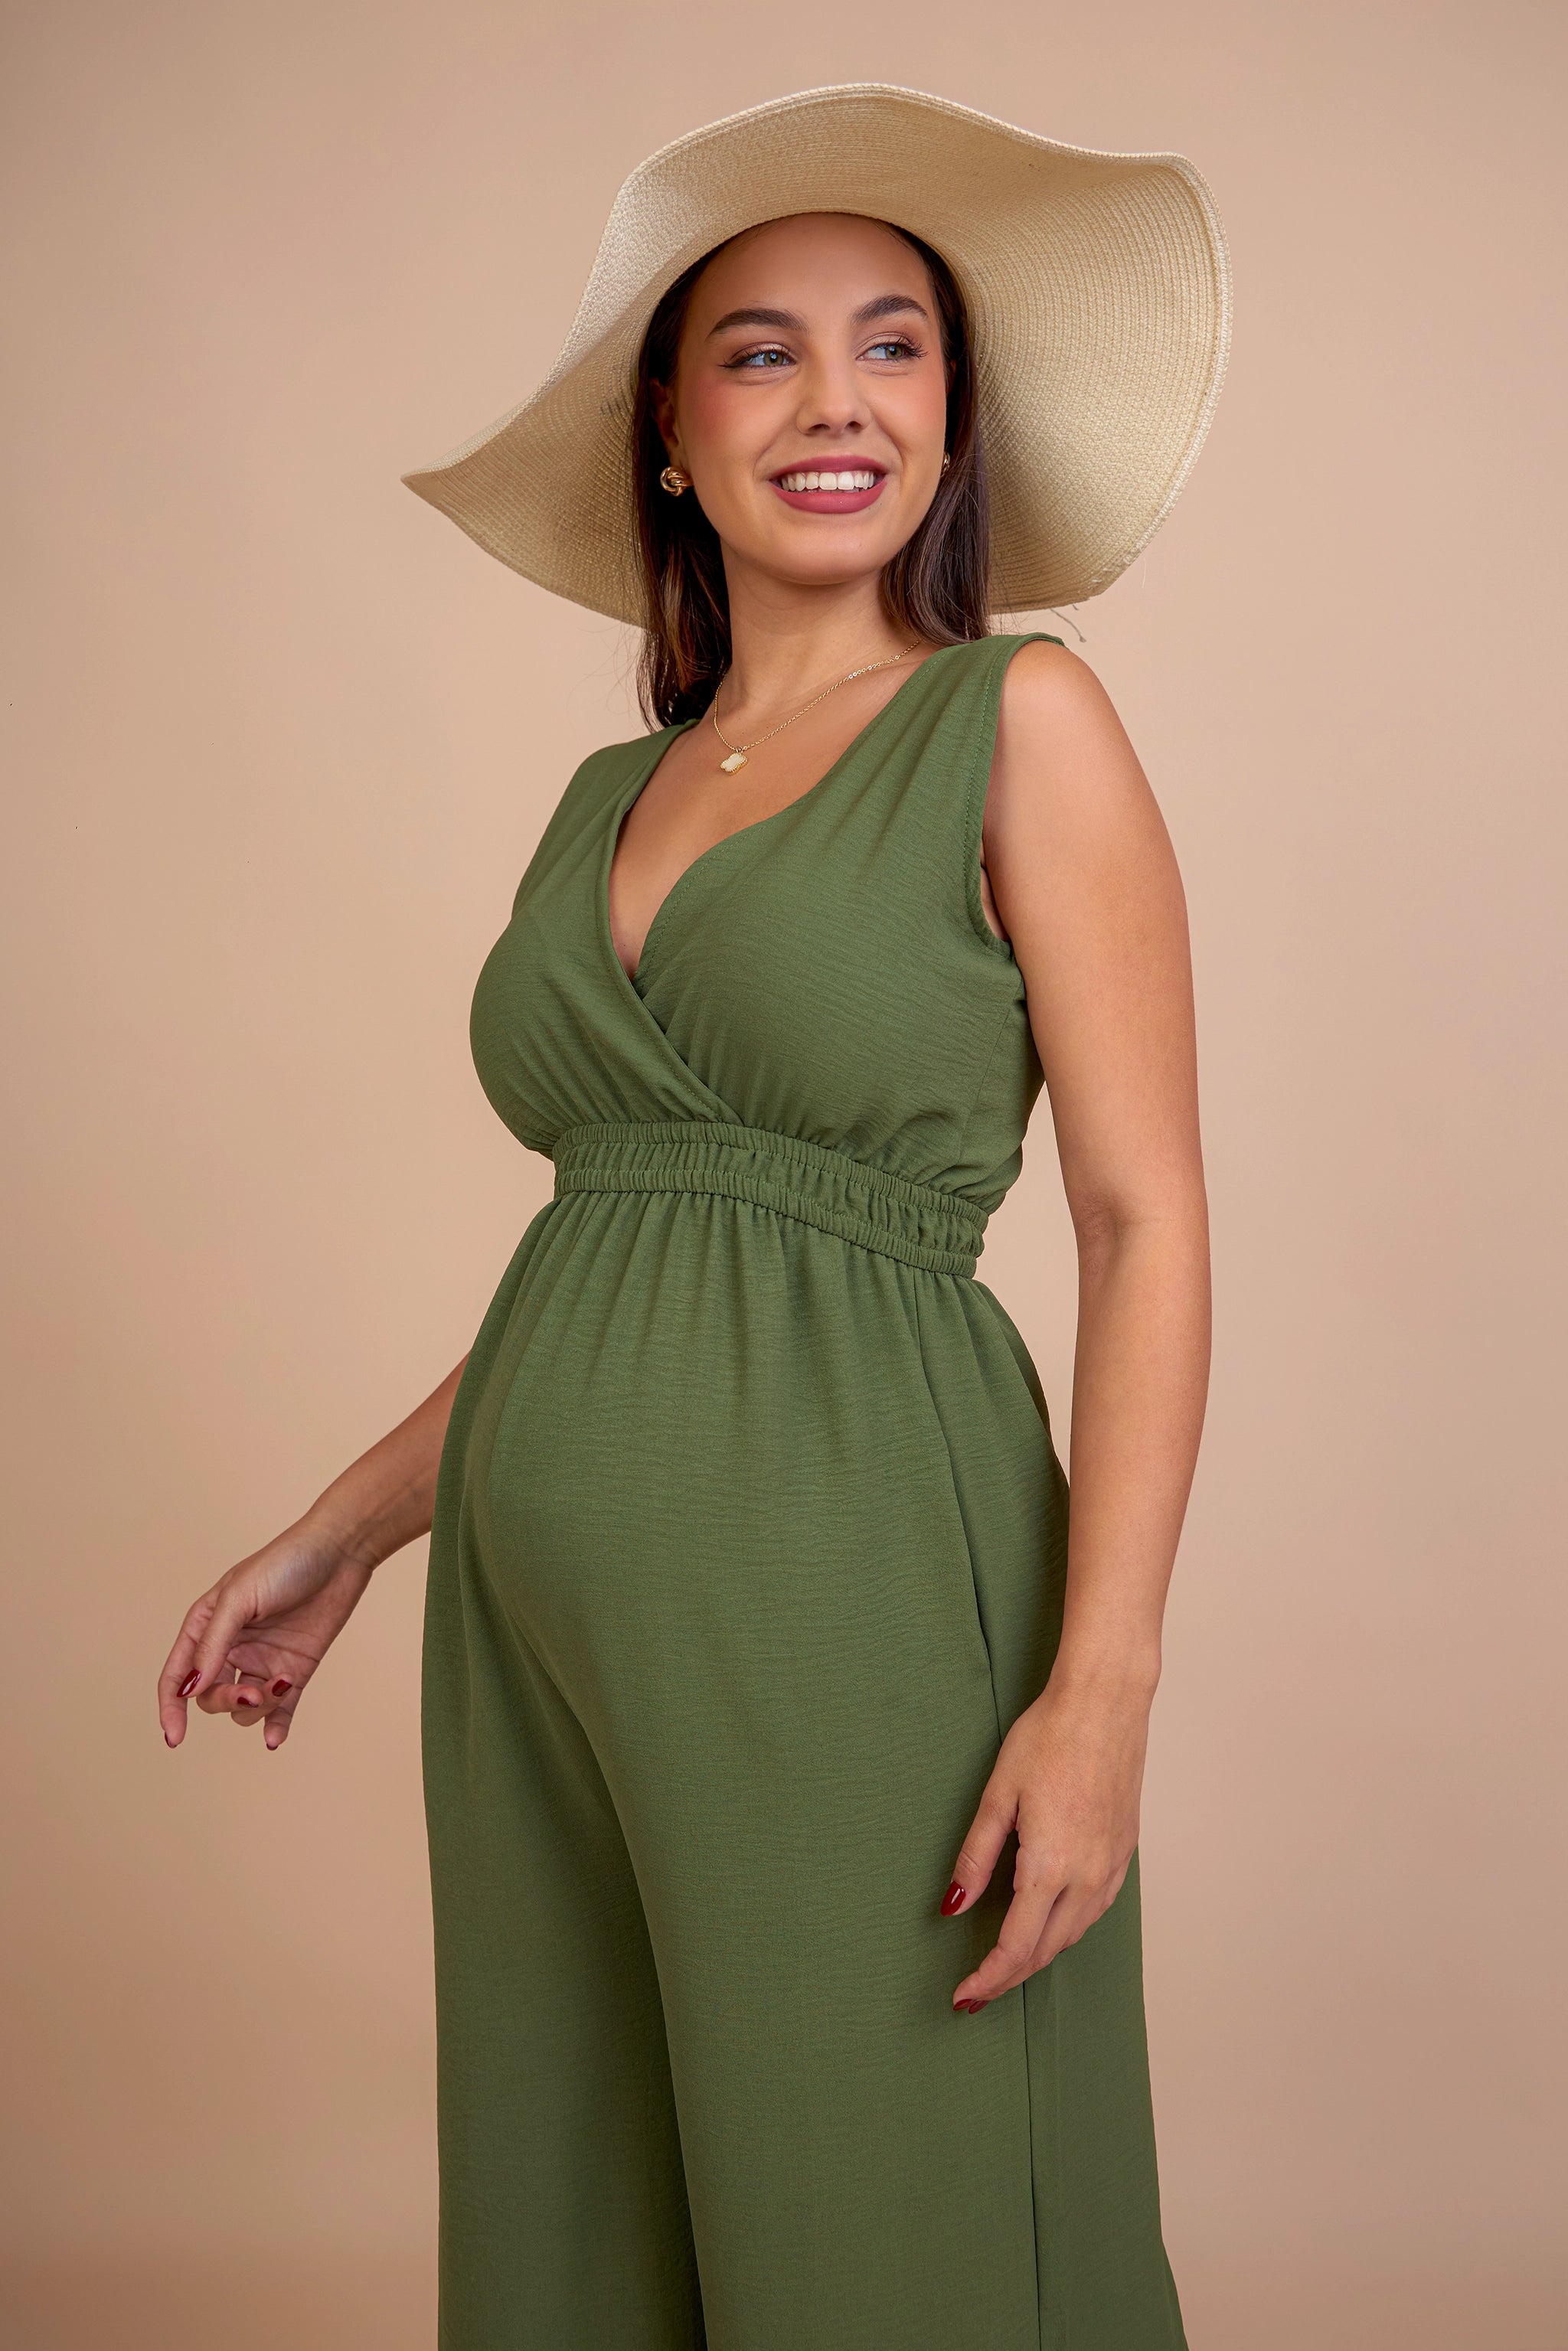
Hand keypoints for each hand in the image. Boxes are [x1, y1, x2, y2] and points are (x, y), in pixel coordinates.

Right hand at [157, 1518, 374, 1752]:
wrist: (341, 1550)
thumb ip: (213, 1643)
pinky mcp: (294, 1669)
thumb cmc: (285, 1562)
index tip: (175, 1737)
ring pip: (245, 1707)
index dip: (171, 1708)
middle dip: (227, 1702)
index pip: (177, 1675)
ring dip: (258, 1707)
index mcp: (206, 1626)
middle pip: (211, 1696)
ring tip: (283, 1684)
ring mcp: (263, 1661)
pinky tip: (274, 1739)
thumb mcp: (240, 1597)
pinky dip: (275, 1726)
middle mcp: (231, 1647)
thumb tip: (190, 1688)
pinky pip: (279, 1710)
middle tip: (251, 1694)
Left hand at [941, 1671, 1151, 2010]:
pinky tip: (1050, 1922)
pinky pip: (1095, 1909)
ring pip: (1074, 1934)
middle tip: (978, 1987)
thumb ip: (976, 1856)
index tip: (964, 1995)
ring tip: (1008, 1962)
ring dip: (1040, 1955)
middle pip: (1046, 1949)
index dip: (989, 1978)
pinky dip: (1068, 1928)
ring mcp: (1112, 1866)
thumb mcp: (999, 1794)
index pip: (1017, 1947)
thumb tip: (954, 1906)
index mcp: (1051, 1866)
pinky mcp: (1125, 1852)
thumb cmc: (1049, 1737)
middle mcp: (1088, 1876)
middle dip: (1011, 1975)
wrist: (1105, 1703)